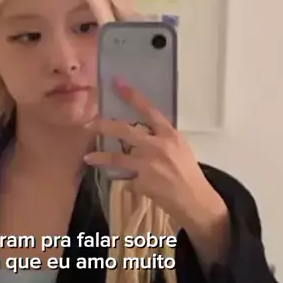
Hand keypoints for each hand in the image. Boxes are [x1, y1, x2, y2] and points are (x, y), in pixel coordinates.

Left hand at [84, 77, 228, 239]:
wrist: (194, 200)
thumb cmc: (188, 173)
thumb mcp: (179, 148)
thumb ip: (160, 139)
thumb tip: (140, 134)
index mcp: (169, 135)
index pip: (148, 110)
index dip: (132, 96)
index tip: (116, 83)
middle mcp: (156, 146)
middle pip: (124, 130)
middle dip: (104, 126)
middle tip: (89, 123)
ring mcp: (147, 164)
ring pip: (116, 157)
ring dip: (100, 157)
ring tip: (88, 157)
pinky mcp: (141, 181)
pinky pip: (127, 178)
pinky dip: (128, 180)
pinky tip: (134, 184)